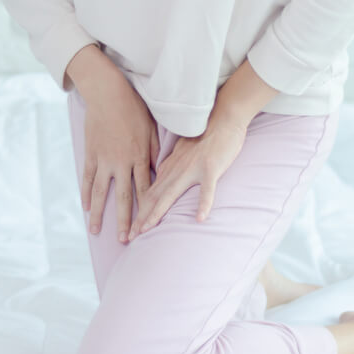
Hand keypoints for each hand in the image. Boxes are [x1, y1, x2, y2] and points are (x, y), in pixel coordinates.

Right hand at [72, 50, 160, 243]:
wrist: (108, 93)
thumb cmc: (134, 109)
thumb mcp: (150, 129)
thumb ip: (154, 152)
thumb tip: (161, 171)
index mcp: (139, 157)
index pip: (146, 189)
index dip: (148, 209)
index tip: (149, 226)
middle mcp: (121, 163)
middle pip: (124, 197)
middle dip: (125, 220)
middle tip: (125, 240)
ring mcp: (104, 160)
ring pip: (101, 192)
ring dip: (100, 213)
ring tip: (96, 232)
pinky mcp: (91, 154)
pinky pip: (88, 178)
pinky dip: (86, 193)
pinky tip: (85, 208)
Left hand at [127, 113, 248, 240]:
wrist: (223, 117)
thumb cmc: (205, 134)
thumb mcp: (181, 151)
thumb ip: (170, 165)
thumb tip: (160, 177)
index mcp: (169, 167)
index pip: (149, 193)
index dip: (139, 212)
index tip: (131, 229)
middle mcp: (176, 170)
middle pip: (154, 198)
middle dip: (141, 218)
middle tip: (130, 237)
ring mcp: (192, 169)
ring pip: (171, 194)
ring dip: (158, 213)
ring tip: (148, 230)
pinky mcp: (210, 168)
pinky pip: (206, 189)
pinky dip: (203, 203)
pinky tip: (199, 218)